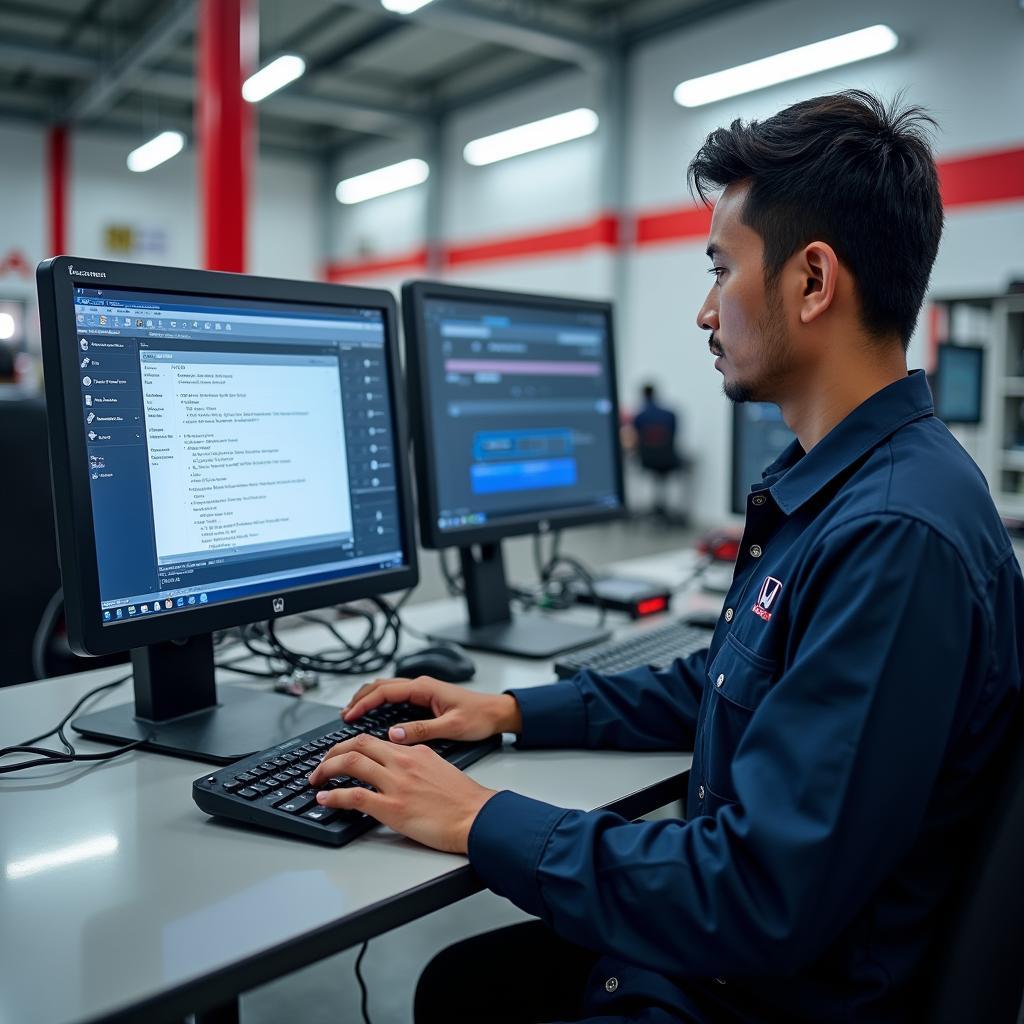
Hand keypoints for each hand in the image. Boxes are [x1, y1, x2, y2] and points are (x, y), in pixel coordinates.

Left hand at [307, 733, 497, 853]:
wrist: (477, 816)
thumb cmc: (463, 798)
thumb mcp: (439, 767)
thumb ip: (416, 761)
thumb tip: (397, 764)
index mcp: (413, 751)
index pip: (372, 740)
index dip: (349, 745)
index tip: (339, 754)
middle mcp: (402, 762)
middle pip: (357, 745)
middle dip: (332, 753)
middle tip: (321, 765)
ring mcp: (396, 784)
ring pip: (351, 764)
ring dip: (326, 770)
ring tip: (315, 780)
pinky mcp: (393, 808)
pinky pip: (355, 796)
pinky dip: (335, 796)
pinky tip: (324, 799)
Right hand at [342, 676, 521, 744]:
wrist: (497, 712)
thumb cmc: (479, 717)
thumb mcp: (451, 727)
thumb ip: (422, 730)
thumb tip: (394, 734)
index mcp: (425, 688)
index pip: (385, 691)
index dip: (364, 703)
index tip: (349, 716)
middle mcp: (422, 686)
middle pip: (381, 686)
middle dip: (360, 699)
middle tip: (344, 716)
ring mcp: (423, 690)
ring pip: (387, 688)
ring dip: (368, 698)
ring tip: (352, 713)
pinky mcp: (425, 698)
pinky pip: (396, 696)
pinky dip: (380, 702)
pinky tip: (374, 714)